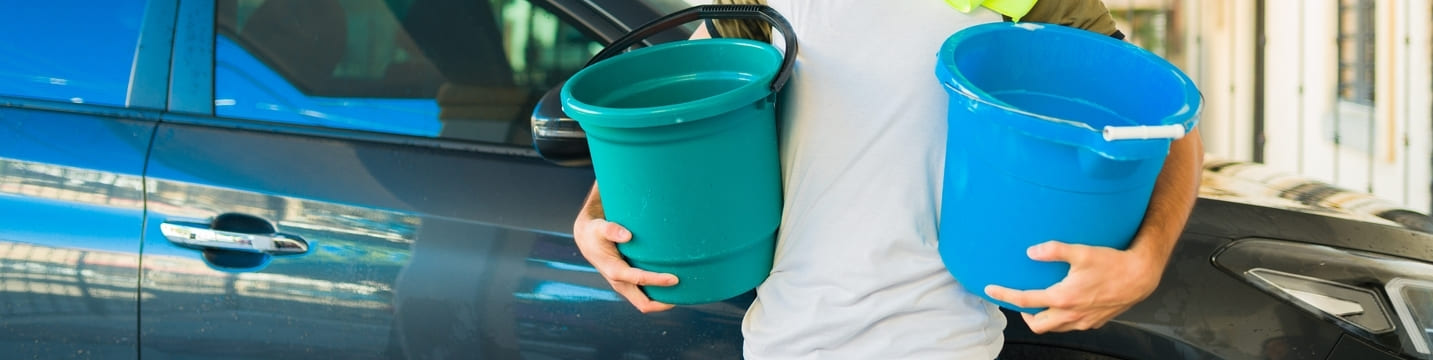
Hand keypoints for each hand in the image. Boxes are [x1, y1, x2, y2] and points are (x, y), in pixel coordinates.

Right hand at [574, 217, 678, 312]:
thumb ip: (612, 229)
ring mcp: (624, 285)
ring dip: (663, 301)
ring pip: (646, 302)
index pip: (640, 280)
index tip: (675, 278)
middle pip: (644, 304)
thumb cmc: (596, 232)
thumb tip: (628, 236)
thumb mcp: (600, 227)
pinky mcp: (628, 283)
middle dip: (664, 303)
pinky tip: (673, 285)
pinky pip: (645, 295)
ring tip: (683, 292)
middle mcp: (619, 283)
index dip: (658, 281)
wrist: (587, 239)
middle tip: (685, 294)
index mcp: (614, 271)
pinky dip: (658, 294)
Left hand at [984, 240, 1164, 333]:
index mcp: (1063, 298)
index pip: (1025, 301)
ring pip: (1055, 327)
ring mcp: (1083, 320)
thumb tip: (1032, 251)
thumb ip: (1054, 250)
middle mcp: (1071, 314)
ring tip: (1040, 303)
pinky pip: (1071, 325)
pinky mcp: (1095, 321)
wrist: (1141, 276)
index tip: (991, 290)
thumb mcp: (1082, 252)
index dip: (1005, 295)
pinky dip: (1061, 318)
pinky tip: (1064, 304)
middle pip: (1037, 324)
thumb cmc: (1113, 264)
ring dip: (1044, 318)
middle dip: (1024, 315)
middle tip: (1020, 301)